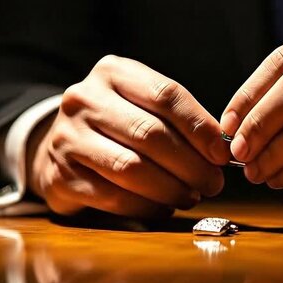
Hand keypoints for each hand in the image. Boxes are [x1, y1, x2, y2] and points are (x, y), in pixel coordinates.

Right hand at [27, 55, 229, 217]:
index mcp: (113, 73)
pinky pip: (113, 197)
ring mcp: (67, 137)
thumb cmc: (117, 127)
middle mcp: (85, 99)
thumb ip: (178, 121)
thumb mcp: (142, 106)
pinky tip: (164, 208)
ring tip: (191, 197)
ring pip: (131, 168)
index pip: (166, 95)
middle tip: (214, 183)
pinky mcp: (59, 176)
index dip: (200, 127)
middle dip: (191, 164)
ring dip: (170, 189)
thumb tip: (223, 151)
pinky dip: (146, 207)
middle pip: (150, 134)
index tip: (223, 154)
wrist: (60, 147)